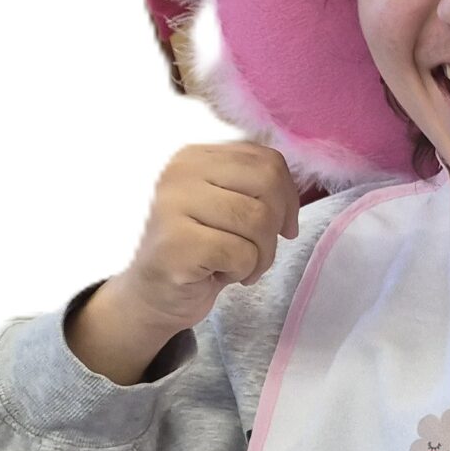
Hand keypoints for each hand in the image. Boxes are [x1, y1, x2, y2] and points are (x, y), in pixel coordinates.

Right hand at [70, 143, 300, 382]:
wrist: (154, 293)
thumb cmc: (201, 248)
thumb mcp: (230, 207)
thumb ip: (258, 188)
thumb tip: (295, 200)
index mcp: (195, 156)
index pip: (268, 160)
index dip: (288, 197)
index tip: (282, 226)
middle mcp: (179, 172)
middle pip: (267, 184)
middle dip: (275, 225)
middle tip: (258, 248)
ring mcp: (171, 206)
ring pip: (258, 220)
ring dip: (261, 254)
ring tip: (238, 264)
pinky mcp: (175, 244)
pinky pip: (241, 254)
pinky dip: (242, 271)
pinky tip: (219, 274)